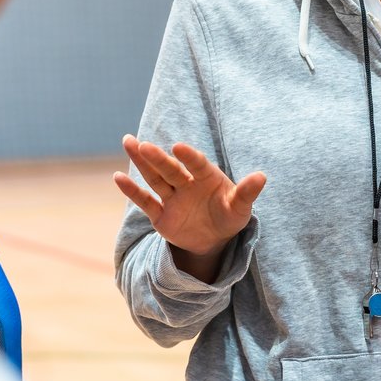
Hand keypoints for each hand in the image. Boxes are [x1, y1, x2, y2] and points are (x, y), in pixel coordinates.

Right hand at [116, 136, 265, 281]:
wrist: (214, 238)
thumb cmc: (229, 216)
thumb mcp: (241, 208)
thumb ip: (247, 192)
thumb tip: (262, 176)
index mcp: (207, 177)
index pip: (196, 164)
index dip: (189, 157)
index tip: (179, 148)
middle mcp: (187, 183)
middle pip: (170, 169)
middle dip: (158, 158)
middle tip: (144, 144)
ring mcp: (172, 197)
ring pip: (154, 178)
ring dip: (141, 162)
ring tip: (129, 142)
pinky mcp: (161, 214)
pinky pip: (145, 201)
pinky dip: (132, 190)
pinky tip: (118, 177)